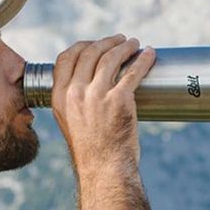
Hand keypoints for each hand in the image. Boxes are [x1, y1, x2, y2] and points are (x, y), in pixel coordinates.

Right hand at [51, 35, 154, 169]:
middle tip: (121, 40)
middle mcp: (75, 93)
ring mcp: (97, 96)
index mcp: (60, 97)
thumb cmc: (91, 150)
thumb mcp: (70, 122)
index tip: (95, 44)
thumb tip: (88, 84)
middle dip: (107, 42)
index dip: (81, 46)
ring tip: (135, 44)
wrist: (104, 169)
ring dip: (125, 46)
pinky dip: (143, 59)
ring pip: (111, 58)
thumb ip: (74, 102)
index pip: (65, 58)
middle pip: (90, 53)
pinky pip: (133, 71)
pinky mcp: (119, 100)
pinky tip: (149, 54)